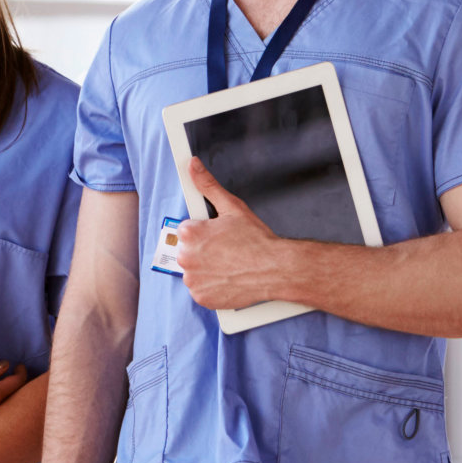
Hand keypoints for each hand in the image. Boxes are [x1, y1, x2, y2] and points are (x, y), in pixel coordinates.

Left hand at [177, 158, 287, 309]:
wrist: (275, 269)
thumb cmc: (256, 240)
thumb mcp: (232, 207)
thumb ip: (208, 185)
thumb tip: (192, 165)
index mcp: (189, 233)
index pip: (187, 230)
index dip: (206, 232)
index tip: (220, 236)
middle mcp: (186, 257)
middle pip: (189, 251)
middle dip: (204, 250)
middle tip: (228, 250)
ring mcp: (193, 280)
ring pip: (194, 270)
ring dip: (206, 268)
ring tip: (229, 265)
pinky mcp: (201, 297)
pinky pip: (201, 289)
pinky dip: (211, 286)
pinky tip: (227, 278)